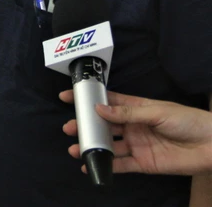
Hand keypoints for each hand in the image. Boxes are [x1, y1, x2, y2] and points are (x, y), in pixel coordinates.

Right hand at [61, 90, 211, 175]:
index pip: (107, 102)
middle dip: (85, 126)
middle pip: (104, 125)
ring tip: (75, 148)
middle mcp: (133, 126)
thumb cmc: (187, 121)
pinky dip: (106, 166)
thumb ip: (128, 114)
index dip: (88, 100)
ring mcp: (136, 145)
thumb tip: (100, 109)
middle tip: (69, 127)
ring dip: (92, 146)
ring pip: (109, 145)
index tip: (67, 98)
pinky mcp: (142, 163)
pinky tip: (90, 165)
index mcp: (136, 108)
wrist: (211, 145)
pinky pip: (120, 165)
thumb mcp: (157, 111)